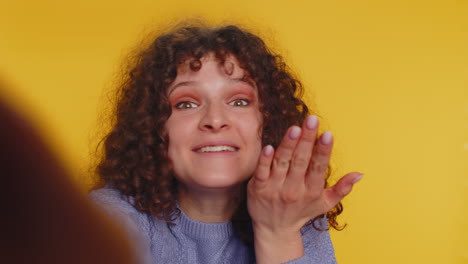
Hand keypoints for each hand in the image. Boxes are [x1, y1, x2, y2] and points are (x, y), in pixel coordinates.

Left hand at [247, 115, 361, 262]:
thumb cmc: (300, 212)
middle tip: (312, 120)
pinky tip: (269, 147)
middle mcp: (294, 190)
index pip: (318, 167)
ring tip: (295, 128)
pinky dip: (265, 160)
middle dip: (307, 140)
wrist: (274, 230)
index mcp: (312, 191)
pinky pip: (261, 172)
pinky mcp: (258, 188)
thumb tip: (360, 174)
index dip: (323, 150)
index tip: (327, 134)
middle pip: (301, 161)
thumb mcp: (324, 204)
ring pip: (282, 163)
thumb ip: (342, 189)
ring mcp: (275, 189)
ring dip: (288, 145)